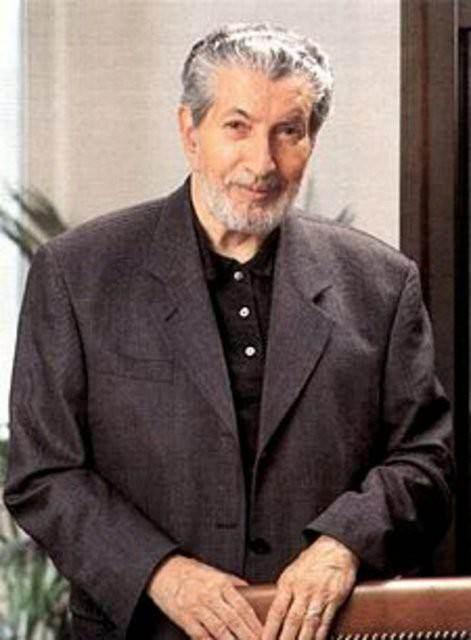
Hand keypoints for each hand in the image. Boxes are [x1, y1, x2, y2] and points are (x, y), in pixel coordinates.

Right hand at [147, 554, 262, 638]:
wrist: (164, 571)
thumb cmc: (190, 571)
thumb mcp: (214, 572)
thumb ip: (232, 582)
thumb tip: (249, 590)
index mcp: (221, 583)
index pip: (243, 607)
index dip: (255, 623)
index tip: (264, 633)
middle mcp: (210, 596)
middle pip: (234, 620)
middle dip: (248, 636)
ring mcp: (197, 608)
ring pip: (220, 630)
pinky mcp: (185, 618)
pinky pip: (201, 635)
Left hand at [262, 535, 358, 639]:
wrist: (335, 548)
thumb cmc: (313, 560)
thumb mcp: (292, 571)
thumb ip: (284, 592)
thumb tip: (274, 613)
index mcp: (289, 582)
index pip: (276, 611)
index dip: (269, 629)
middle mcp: (303, 590)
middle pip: (292, 621)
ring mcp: (319, 596)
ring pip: (308, 624)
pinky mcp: (334, 600)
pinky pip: (325, 622)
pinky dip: (320, 636)